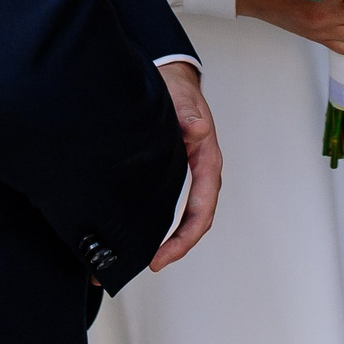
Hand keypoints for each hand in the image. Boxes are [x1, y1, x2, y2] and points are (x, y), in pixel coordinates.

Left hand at [149, 61, 221, 271]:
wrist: (171, 79)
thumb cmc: (179, 90)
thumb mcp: (183, 100)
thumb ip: (189, 115)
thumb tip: (197, 131)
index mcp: (207, 161)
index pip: (202, 209)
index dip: (185, 236)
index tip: (165, 255)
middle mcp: (199, 174)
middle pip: (194, 221)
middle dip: (175, 247)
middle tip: (149, 264)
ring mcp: (186, 177)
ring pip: (181, 217)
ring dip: (165, 239)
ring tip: (137, 257)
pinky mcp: (170, 175)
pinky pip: (167, 206)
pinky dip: (154, 224)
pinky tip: (135, 233)